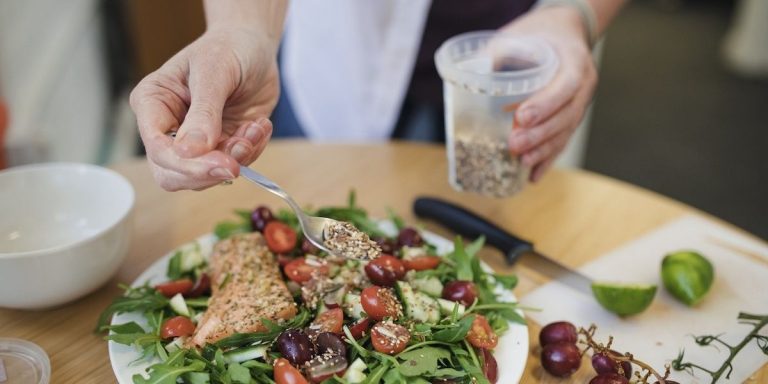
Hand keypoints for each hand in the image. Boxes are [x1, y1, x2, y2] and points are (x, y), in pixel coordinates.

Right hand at [130, 27, 279, 190]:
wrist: (253, 46)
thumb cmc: (227, 48)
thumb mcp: (214, 73)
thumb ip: (204, 113)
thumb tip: (188, 152)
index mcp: (153, 103)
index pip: (158, 148)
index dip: (186, 164)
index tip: (222, 163)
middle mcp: (168, 127)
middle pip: (173, 174)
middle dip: (210, 171)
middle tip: (240, 157)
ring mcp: (194, 141)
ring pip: (205, 176)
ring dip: (237, 157)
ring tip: (255, 127)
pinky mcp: (220, 146)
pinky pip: (232, 165)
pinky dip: (251, 151)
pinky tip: (258, 126)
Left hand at [499, 6, 597, 181]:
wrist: (564, 33)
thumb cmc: (540, 34)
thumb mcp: (521, 34)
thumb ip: (498, 52)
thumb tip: (468, 72)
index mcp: (575, 62)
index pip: (566, 86)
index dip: (545, 104)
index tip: (522, 117)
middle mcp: (583, 86)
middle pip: (567, 116)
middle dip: (540, 134)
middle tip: (514, 144)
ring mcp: (580, 104)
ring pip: (565, 132)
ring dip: (543, 151)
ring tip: (523, 162)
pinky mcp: (570, 118)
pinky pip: (561, 142)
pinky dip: (547, 160)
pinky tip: (532, 176)